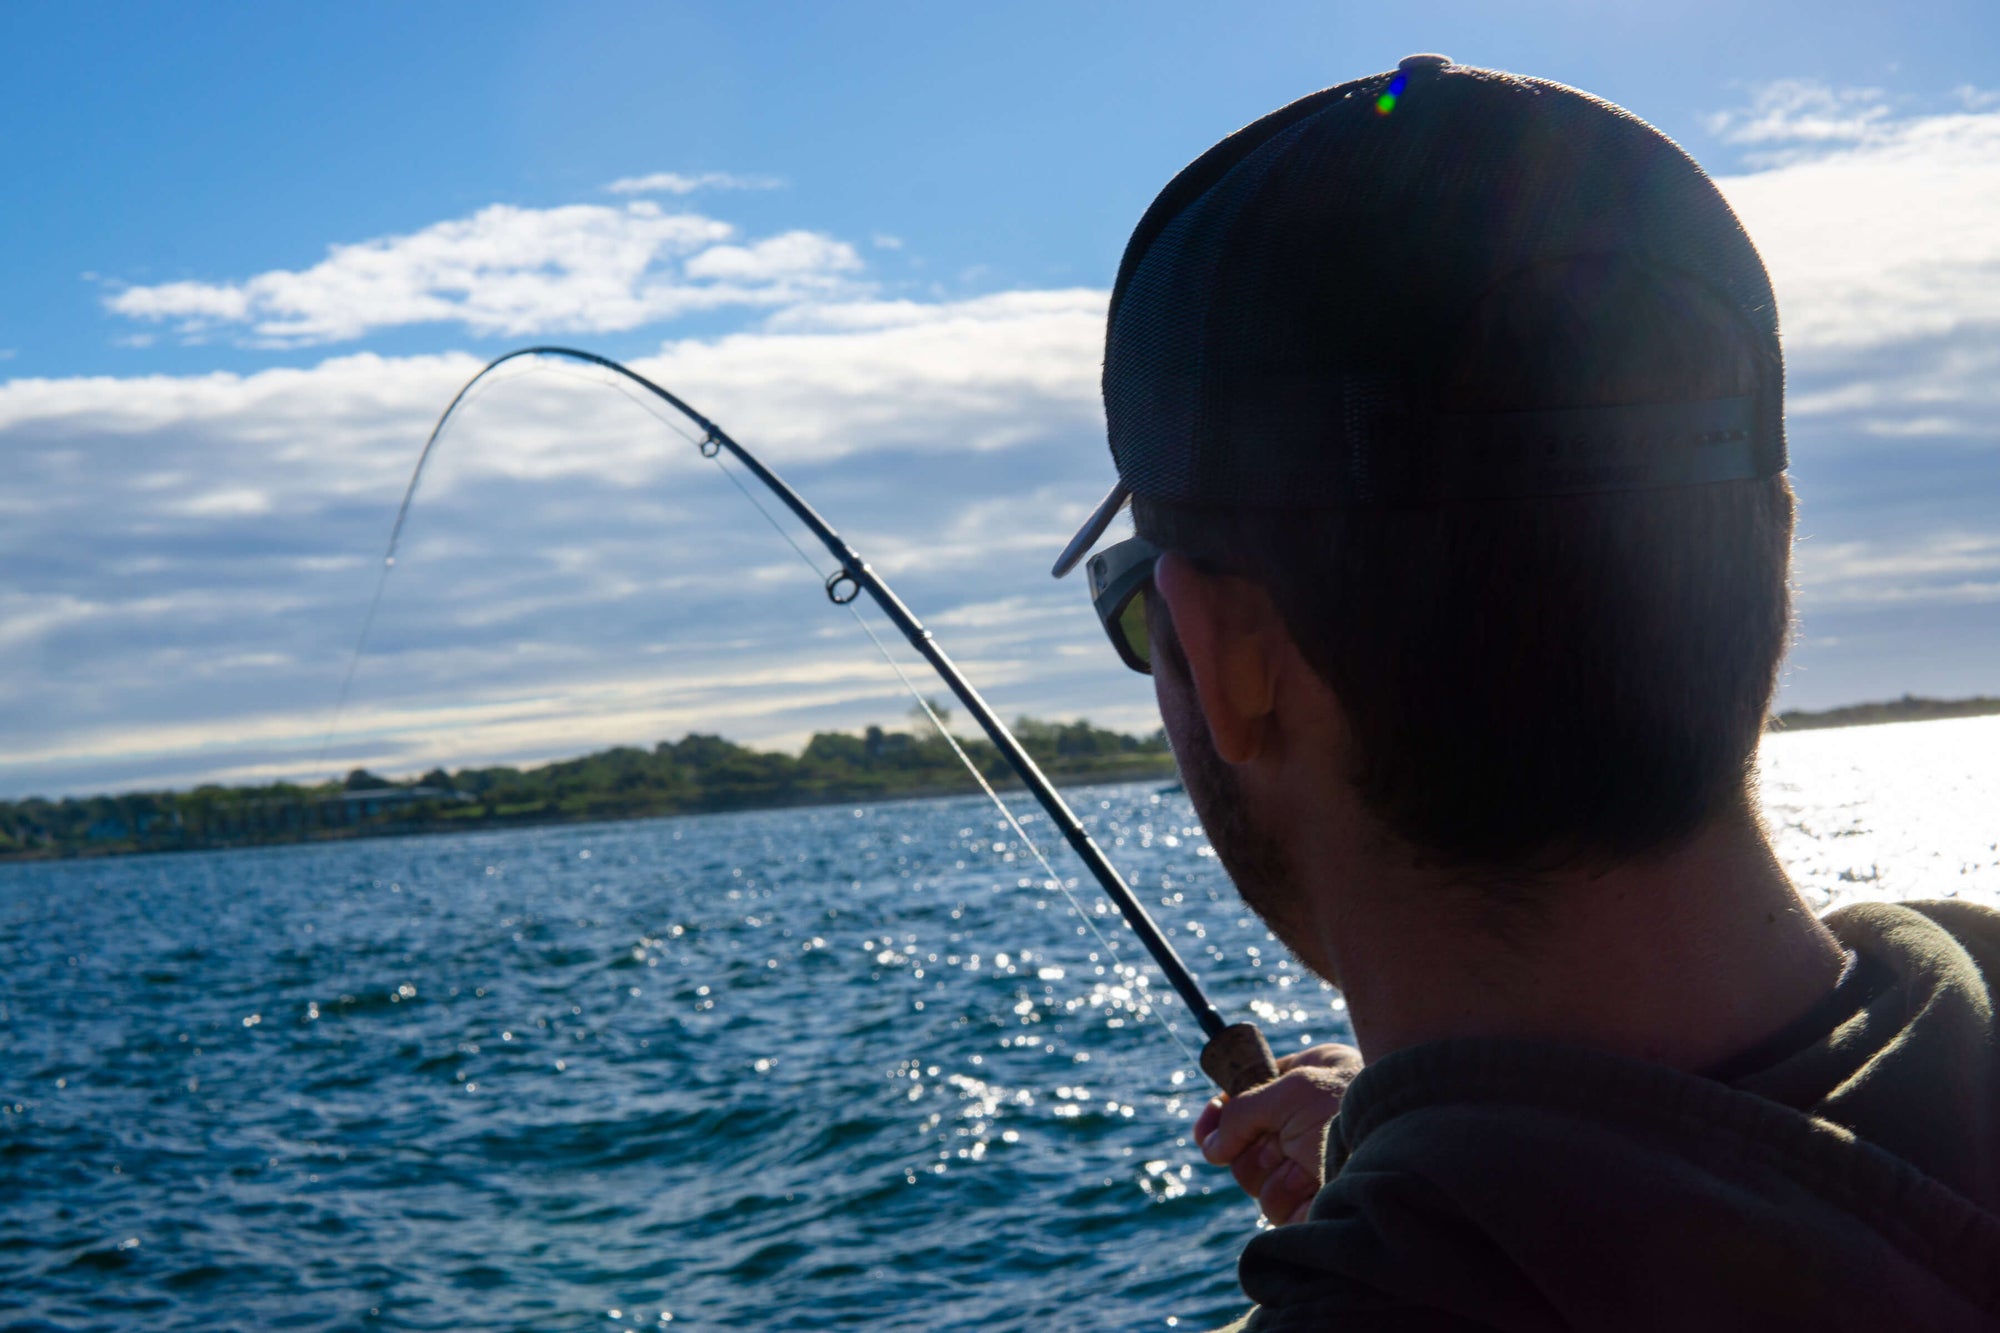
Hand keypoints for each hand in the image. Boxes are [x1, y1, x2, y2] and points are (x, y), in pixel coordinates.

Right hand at [1193, 1042, 1362, 1225]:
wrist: (1400, 1158)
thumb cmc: (1353, 1110)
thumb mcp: (1292, 1091)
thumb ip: (1242, 1111)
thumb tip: (1211, 1148)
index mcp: (1307, 1081)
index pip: (1248, 1095)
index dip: (1223, 1113)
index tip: (1206, 1131)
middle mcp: (1305, 1123)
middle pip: (1242, 1142)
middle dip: (1251, 1146)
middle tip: (1276, 1142)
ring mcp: (1308, 1166)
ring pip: (1252, 1179)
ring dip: (1270, 1171)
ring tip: (1303, 1164)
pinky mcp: (1311, 1204)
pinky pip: (1271, 1207)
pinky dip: (1286, 1196)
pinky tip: (1312, 1185)